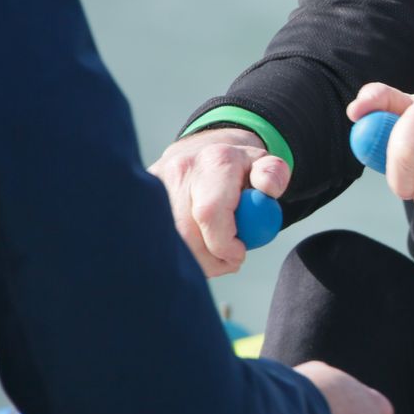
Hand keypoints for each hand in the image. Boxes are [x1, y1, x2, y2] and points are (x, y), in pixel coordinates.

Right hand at [148, 128, 287, 276]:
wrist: (203, 152)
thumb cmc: (239, 169)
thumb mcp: (264, 165)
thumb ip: (273, 175)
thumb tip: (268, 189)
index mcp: (214, 161)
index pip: (210, 213)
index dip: (224, 244)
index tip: (239, 254)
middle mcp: (179, 170)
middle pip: (185, 234)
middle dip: (210, 260)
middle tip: (230, 262)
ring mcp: (154, 185)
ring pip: (169, 242)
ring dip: (195, 260)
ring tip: (216, 252)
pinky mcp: (139, 201)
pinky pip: (157, 239)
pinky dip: (179, 252)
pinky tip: (193, 245)